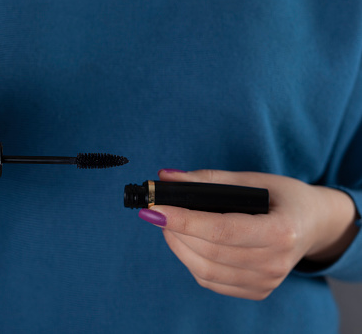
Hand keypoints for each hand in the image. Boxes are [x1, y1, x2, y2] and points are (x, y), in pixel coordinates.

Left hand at [138, 169, 357, 299]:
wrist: (311, 224)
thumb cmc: (280, 197)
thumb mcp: (251, 179)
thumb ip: (208, 180)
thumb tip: (166, 177)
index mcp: (282, 231)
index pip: (222, 230)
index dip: (185, 220)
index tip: (156, 209)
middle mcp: (276, 263)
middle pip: (210, 251)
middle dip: (176, 230)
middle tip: (158, 211)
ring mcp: (266, 281)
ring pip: (205, 270)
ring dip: (178, 246)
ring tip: (169, 224)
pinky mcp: (256, 291)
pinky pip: (211, 281)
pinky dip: (190, 261)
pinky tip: (186, 242)